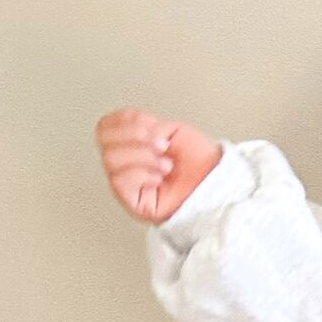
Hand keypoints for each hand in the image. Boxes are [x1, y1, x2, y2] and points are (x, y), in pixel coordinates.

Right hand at [97, 109, 222, 223]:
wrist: (217, 182)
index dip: (124, 119)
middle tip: (160, 143)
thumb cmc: (200, 161)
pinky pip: (119, 181)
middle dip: (134, 135)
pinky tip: (159, 177)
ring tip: (165, 163)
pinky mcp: (132, 201)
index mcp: (132, 143)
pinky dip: (142, 174)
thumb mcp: (172, 130)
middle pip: (103, 140)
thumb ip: (147, 125)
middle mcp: (126, 163)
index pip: (106, 126)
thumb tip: (134, 131)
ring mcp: (127, 182)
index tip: (149, 122)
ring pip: (110, 159)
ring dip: (142, 156)